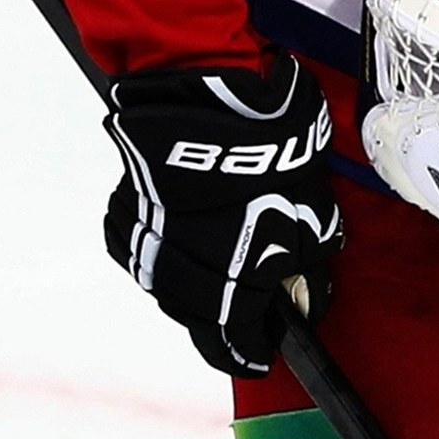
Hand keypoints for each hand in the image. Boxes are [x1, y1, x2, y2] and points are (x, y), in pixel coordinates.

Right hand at [103, 54, 340, 376]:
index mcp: (232, 277)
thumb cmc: (270, 140)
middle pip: (197, 315)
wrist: (204, 82)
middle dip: (223, 316)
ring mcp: (146, 239)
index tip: (260, 355)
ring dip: (193, 282)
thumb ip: (310, 249)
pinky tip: (181, 232)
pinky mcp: (124, 206)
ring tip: (219, 266)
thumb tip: (307, 287)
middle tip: (246, 310)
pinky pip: (140, 245)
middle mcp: (180, 270)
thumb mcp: (313, 197)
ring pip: (165, 284)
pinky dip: (161, 247)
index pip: (233, 339)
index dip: (250, 351)